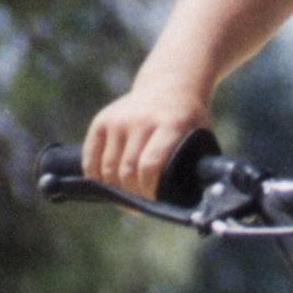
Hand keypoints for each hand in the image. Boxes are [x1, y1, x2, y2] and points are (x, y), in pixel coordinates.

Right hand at [82, 84, 211, 199]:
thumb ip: (197, 168)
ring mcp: (119, 119)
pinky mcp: (103, 120)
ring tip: (125, 198)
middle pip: (127, 170)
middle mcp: (141, 120)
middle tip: (139, 206)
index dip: (149, 191)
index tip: (153, 203)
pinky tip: (105, 186)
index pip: (150, 166)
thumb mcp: (201, 138)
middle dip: (132, 194)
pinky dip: (95, 176)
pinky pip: (91, 156)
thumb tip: (189, 205)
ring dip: (115, 189)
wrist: (169, 85)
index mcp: (170, 125)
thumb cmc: (188, 122)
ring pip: (108, 167)